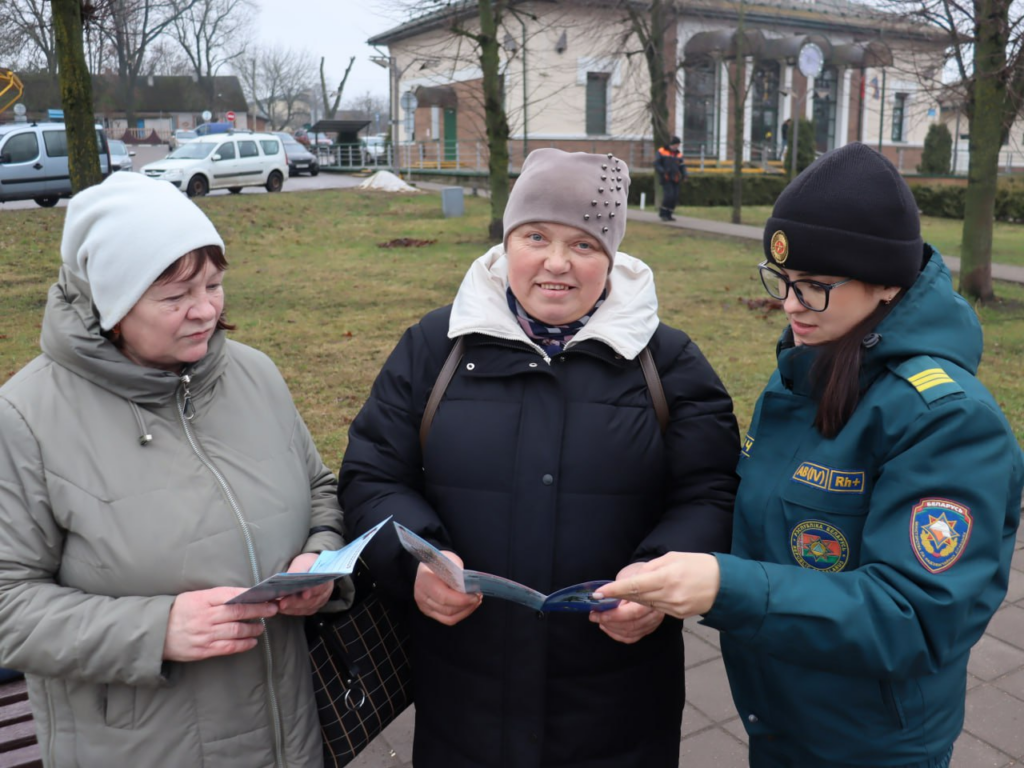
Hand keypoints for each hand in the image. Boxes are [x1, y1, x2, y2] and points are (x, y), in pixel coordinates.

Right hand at [163, 587, 278, 661]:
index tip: (265, 595)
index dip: (250, 595)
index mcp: (202, 600)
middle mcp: (205, 617)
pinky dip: (243, 644)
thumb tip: (243, 595)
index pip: (231, 595)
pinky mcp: (204, 650)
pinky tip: (252, 641)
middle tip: (272, 609)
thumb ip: (216, 597)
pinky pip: (228, 647)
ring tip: (262, 626)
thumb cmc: (178, 611)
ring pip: (236, 630)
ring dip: (253, 628)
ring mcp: (205, 634)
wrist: (155, 633)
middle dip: (259, 610)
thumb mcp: (194, 597)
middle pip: (237, 612)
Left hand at [277, 552, 334, 615]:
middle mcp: (324, 594)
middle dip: (295, 602)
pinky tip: (280, 608)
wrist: (310, 569)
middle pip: (311, 601)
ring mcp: (317, 603)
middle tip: (283, 603)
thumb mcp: (304, 562)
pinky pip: (299, 612)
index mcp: (326, 580)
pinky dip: (289, 610)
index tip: (304, 595)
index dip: (313, 591)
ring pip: (304, 608)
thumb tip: (289, 577)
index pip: (321, 587)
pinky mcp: (309, 608)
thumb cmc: (308, 565)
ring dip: (290, 607)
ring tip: (278, 605)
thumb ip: (298, 569)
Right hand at [414, 551, 481, 626]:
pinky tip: (468, 607)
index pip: (443, 596)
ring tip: (475, 601)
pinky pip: (447, 619)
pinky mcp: (429, 612)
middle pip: (447, 609)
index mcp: (425, 581)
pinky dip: (460, 614)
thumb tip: (473, 587)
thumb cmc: (440, 562)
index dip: (461, 599)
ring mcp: (424, 606)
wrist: (427, 566)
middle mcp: (422, 596)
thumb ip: (459, 576)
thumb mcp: (450, 562)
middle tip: (478, 596)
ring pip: (448, 617)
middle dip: (466, 605)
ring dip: (465, 611)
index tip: (476, 595)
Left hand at [590, 561, 663, 642]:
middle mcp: (656, 613)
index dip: (612, 612)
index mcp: (653, 599)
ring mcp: (653, 623)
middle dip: (609, 621)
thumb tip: (600, 598)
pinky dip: (617, 634)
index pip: (632, 612)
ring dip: (611, 628)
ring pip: (630, 632)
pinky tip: (607, 627)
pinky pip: (632, 637)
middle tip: (593, 615)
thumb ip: (618, 589)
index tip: (597, 606)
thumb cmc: (637, 573)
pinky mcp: (649, 628)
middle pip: (631, 624)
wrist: (649, 575)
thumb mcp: (628, 576)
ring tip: (598, 619)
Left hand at [594, 553, 721, 619]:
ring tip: (616, 600)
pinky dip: (647, 604)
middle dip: (616, 601)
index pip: (634, 586)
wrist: (724, 584)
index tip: (598, 594)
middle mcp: (669, 595)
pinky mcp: (678, 615)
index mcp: (667, 577)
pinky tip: (644, 599)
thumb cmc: (699, 565)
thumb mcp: (673, 557)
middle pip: (636, 599)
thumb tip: (635, 577)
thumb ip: (651, 567)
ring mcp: (674, 608)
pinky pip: (656, 610)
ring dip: (630, 603)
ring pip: (644, 606)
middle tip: (599, 601)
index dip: (614, 591)